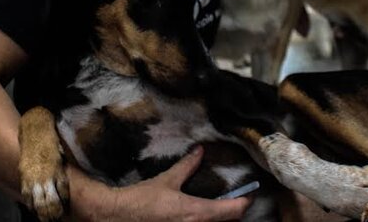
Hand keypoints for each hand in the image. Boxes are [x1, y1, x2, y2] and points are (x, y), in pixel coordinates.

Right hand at [69, 146, 251, 220]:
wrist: (118, 217)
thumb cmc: (142, 200)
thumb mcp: (167, 180)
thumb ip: (187, 166)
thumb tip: (200, 151)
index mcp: (196, 213)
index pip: (233, 211)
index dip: (244, 202)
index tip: (249, 194)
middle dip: (232, 212)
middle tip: (233, 200)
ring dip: (218, 218)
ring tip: (217, 207)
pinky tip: (197, 215)